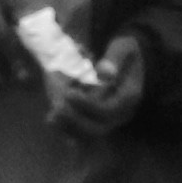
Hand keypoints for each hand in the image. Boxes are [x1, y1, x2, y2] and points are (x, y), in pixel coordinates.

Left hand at [47, 24, 148, 139]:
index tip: (68, 93)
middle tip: (57, 109)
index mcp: (130, 97)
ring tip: (51, 118)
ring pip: (89, 136)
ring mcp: (110, 120)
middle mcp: (122, 113)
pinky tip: (53, 120)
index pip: (108, 110)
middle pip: (99, 129)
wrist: (126, 60)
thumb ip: (115, 58)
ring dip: (69, 129)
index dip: (87, 106)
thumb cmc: (123, 51)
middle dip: (76, 121)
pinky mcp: (99, 121)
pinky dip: (68, 130)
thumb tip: (105, 74)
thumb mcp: (124, 46)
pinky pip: (84, 134)